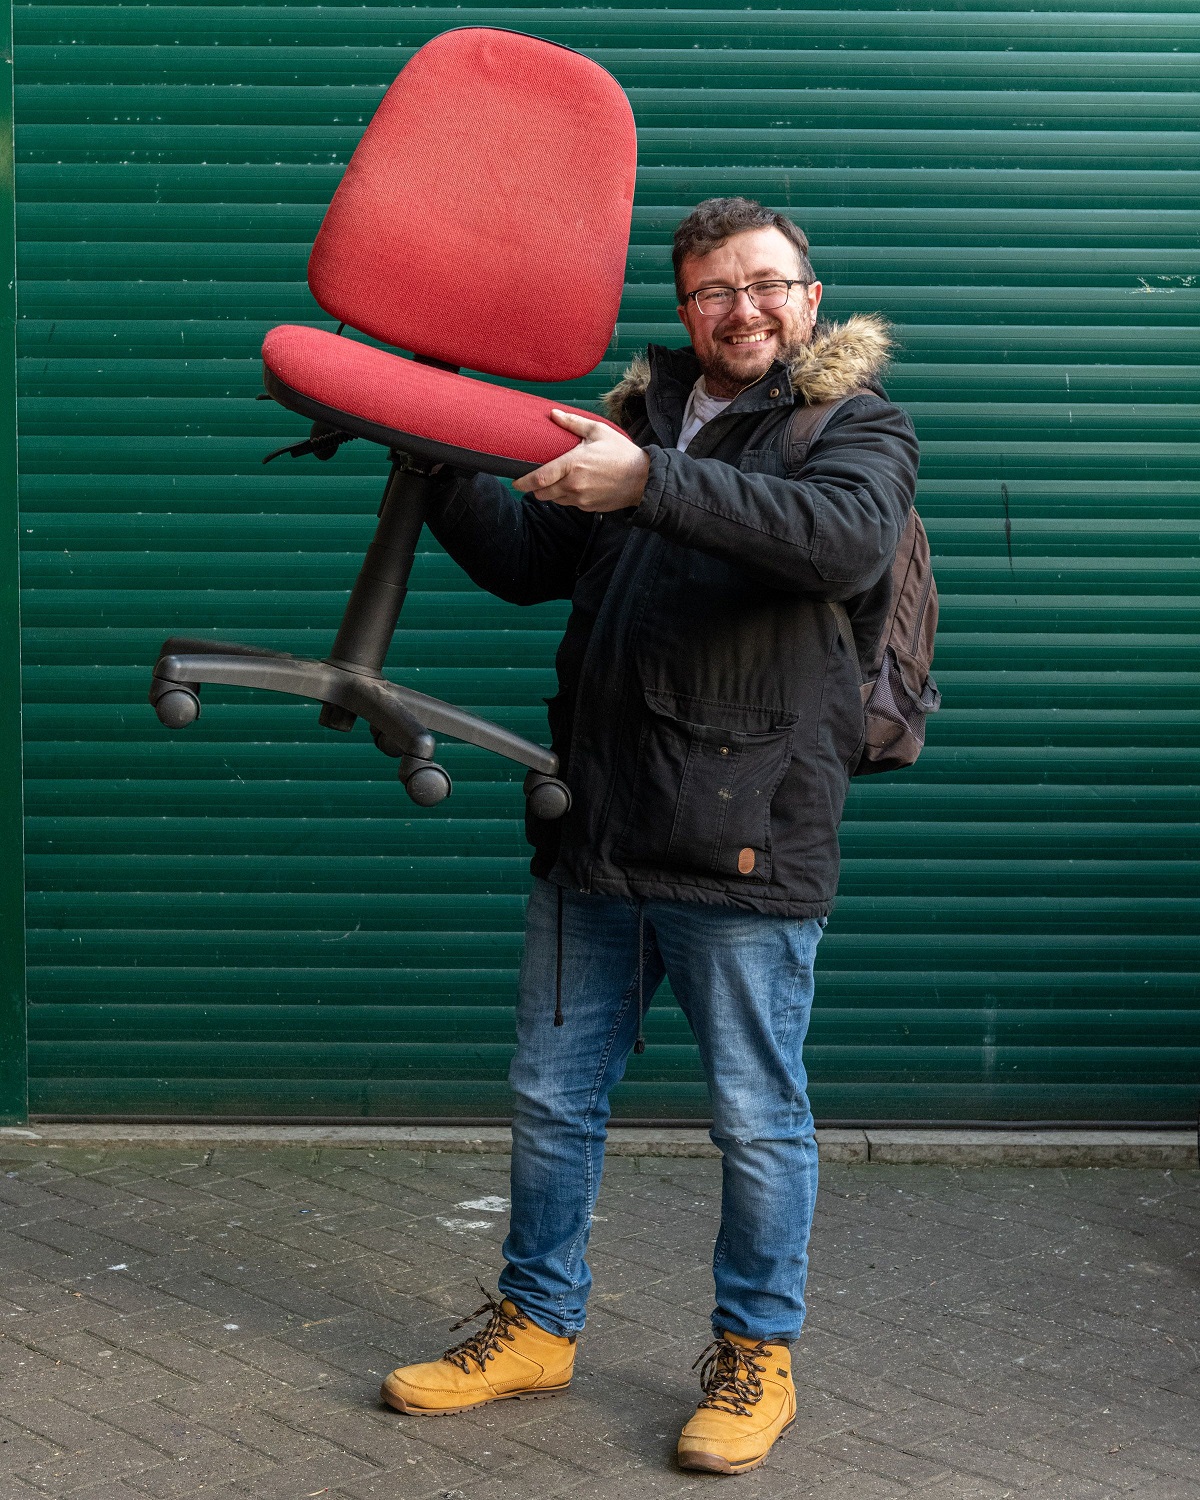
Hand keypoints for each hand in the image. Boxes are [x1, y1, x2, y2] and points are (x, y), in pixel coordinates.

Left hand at [513, 409, 650, 511]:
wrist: (643, 479)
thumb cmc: (621, 453)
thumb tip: (553, 414)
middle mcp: (573, 485)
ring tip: (559, 480)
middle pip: (541, 493)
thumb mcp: (598, 432)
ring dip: (551, 492)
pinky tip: (576, 485)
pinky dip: (567, 497)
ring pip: (554, 500)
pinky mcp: (588, 508)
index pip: (538, 478)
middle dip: (535, 488)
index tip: (515, 481)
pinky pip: (569, 504)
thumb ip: (573, 424)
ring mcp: (580, 499)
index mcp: (572, 465)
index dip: (522, 482)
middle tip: (537, 478)